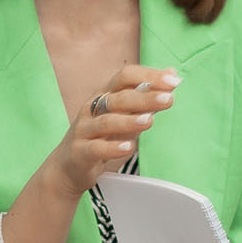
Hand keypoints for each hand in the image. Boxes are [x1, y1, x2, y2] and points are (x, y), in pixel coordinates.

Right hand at [42, 66, 177, 196]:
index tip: (173, 81)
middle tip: (168, 99)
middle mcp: (92, 108)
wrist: (69, 166)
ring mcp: (84, 129)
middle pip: (119, 98)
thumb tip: (171, 76)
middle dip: (145, 97)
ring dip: (129, 121)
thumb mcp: (123, 116)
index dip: (148, 76)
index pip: (125, 77)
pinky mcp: (80, 151)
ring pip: (107, 122)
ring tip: (149, 121)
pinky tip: (129, 147)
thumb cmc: (100, 137)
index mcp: (104, 95)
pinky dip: (113, 147)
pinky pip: (96, 148)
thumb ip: (144, 98)